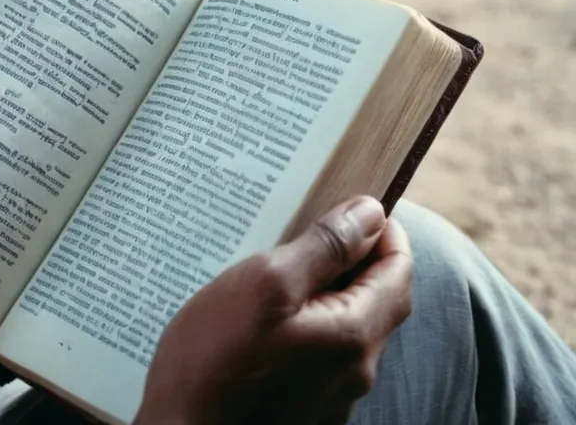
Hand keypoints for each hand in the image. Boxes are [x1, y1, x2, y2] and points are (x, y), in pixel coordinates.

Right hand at [134, 196, 412, 424]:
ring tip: (280, 274)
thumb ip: (324, 247)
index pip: (398, 271)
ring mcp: (330, 398)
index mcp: (355, 334)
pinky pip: (320, 358)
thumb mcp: (265, 284)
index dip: (383, 232)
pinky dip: (307, 329)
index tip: (357, 208)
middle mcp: (354, 372)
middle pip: (377, 302)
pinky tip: (265, 324)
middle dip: (357, 261)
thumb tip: (370, 212)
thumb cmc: (214, 362)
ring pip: (346, 331)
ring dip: (328, 296)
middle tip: (316, 230)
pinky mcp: (303, 412)